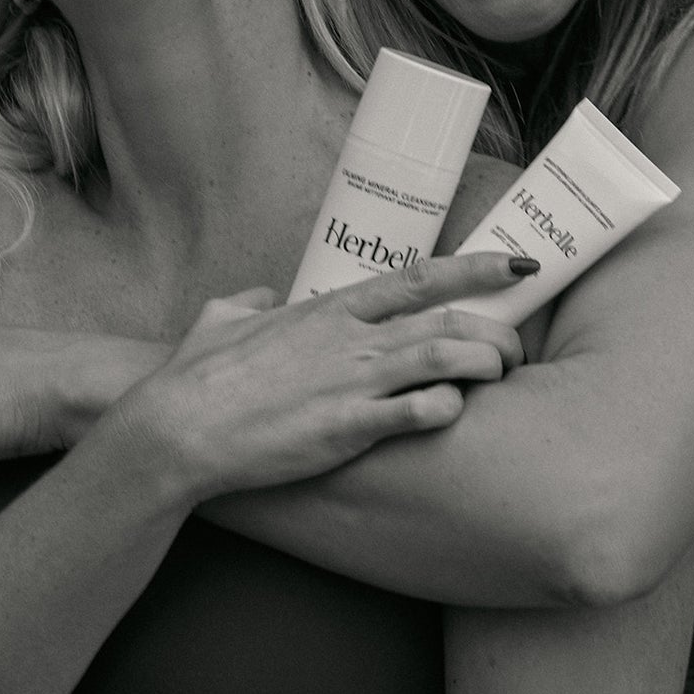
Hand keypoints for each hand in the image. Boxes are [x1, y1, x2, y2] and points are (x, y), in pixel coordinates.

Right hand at [121, 253, 535, 504]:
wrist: (176, 428)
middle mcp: (349, 339)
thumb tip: (257, 297)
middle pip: (448, 321)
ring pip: (444, 359)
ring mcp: (350, 382)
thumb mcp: (220, 320)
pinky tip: (452, 414)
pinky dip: (446, 409)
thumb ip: (247, 303)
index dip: (476, 269)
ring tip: (499, 380)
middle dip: (495, 332)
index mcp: (329, 309)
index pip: (419, 278)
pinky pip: (417, 413)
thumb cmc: (194, 377)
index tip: (517, 265)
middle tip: (517, 349)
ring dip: (483, 367)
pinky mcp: (346, 428)